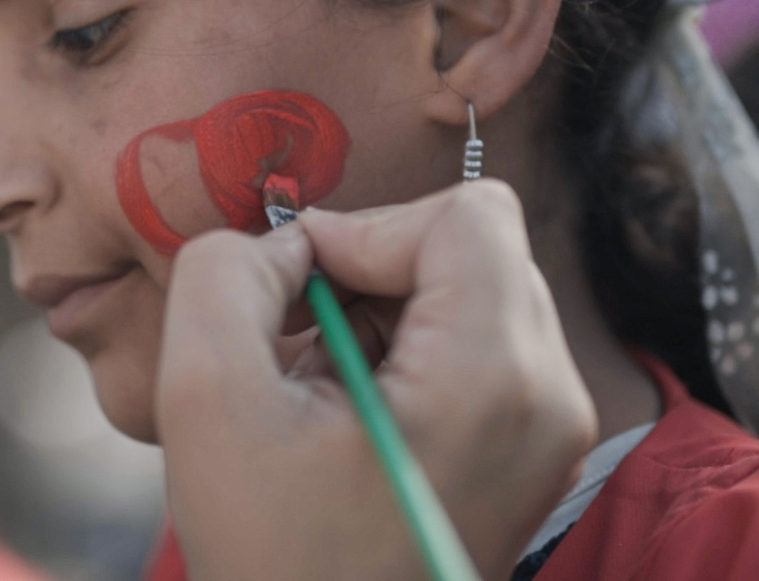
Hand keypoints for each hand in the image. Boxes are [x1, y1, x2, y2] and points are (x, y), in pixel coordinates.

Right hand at [155, 179, 595, 580]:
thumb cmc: (277, 559)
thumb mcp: (208, 400)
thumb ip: (226, 275)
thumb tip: (280, 242)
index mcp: (495, 375)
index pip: (469, 213)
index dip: (370, 228)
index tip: (302, 293)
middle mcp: (550, 396)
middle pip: (473, 249)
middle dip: (372, 273)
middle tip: (299, 344)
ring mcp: (551, 430)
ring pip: (471, 292)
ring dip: (380, 316)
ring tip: (318, 393)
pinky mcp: (532, 453)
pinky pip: (476, 347)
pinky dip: (403, 356)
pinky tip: (346, 418)